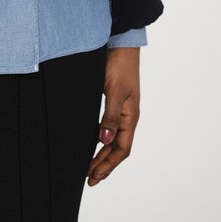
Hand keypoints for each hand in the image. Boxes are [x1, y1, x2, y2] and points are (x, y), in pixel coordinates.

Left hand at [87, 47, 139, 186]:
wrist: (120, 42)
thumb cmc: (120, 64)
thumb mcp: (115, 91)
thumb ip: (110, 115)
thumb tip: (104, 140)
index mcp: (131, 116)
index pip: (122, 149)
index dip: (109, 165)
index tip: (94, 176)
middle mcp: (127, 116)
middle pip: (117, 148)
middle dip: (104, 164)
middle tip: (89, 179)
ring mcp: (121, 108)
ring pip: (112, 138)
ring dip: (102, 154)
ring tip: (90, 166)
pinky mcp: (113, 99)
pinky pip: (107, 126)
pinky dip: (100, 138)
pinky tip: (92, 141)